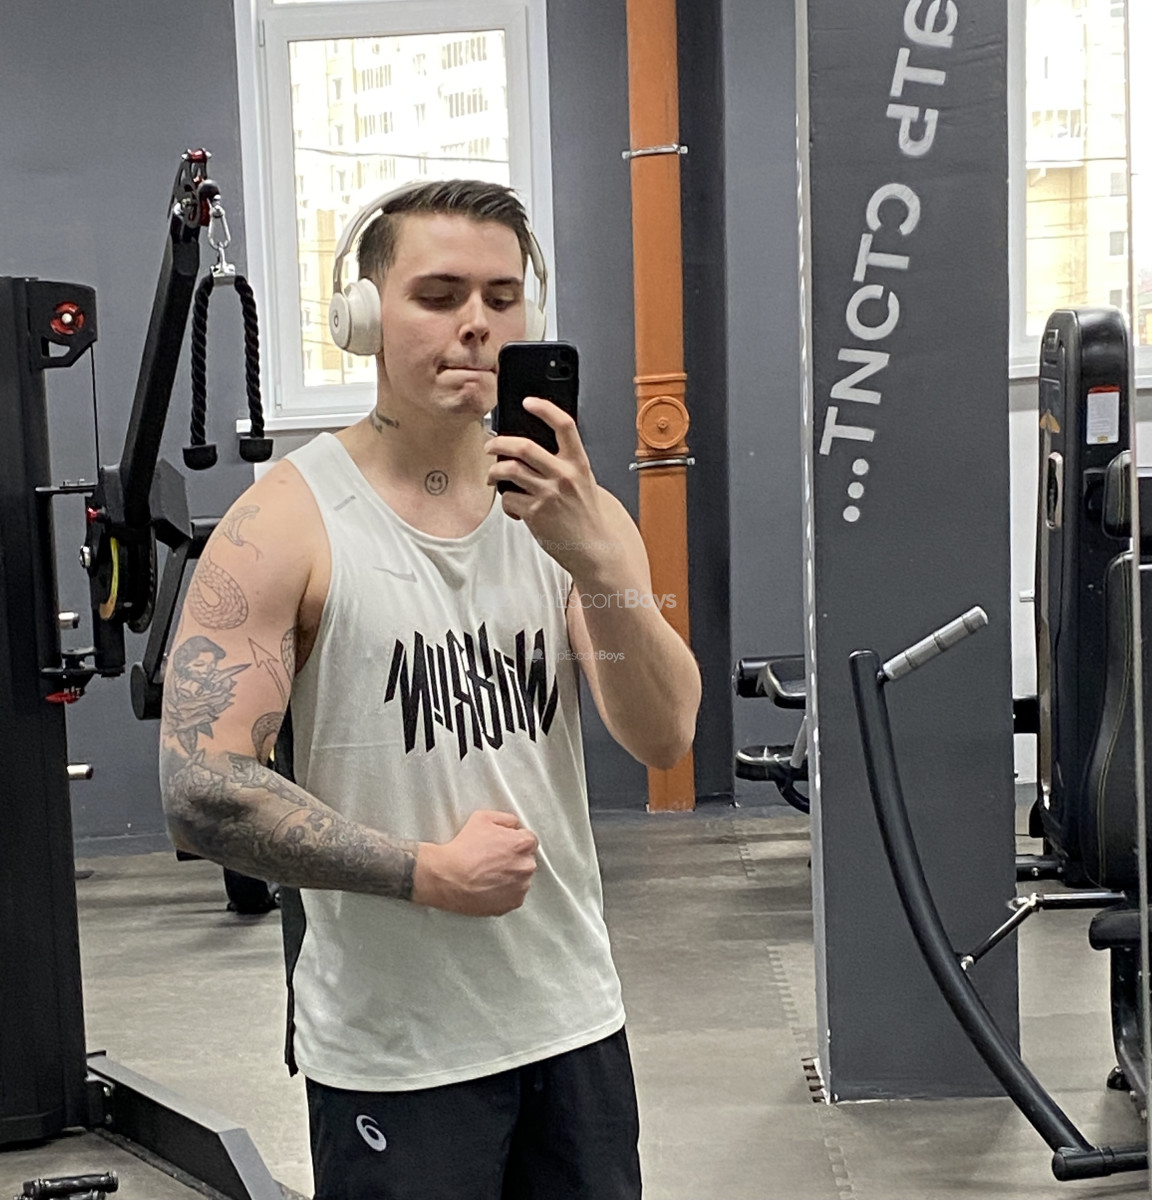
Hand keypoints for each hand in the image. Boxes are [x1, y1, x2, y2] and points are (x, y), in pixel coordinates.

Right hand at [413, 810, 538, 916]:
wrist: (448, 877)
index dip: (514, 840)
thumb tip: (514, 826)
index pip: (529, 839)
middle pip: (526, 859)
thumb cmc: (463, 849)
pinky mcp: (512, 903)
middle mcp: (526, 866)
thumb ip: (507, 819)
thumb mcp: (483, 818)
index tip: (503, 845)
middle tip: (492, 860)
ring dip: (510, 876)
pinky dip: (505, 892)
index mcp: (523, 844)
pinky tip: (489, 886)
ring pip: (521, 879)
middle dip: (514, 858)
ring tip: (488, 874)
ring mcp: (520, 887)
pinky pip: (514, 895)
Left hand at [484, 397, 616, 579]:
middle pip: (523, 446)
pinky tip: (512, 507)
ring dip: (494, 471)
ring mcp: (549, 494)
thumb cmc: (586, 516)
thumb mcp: (583, 483)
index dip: (545, 409)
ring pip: (509, 470)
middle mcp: (564, 475)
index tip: (529, 402)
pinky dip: (506, 502)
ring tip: (492, 476)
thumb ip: (564, 465)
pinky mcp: (535, 513)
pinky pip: (508, 499)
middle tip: (491, 445)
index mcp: (578, 464)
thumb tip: (532, 452)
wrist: (593, 547)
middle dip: (499, 443)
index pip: (564, 426)